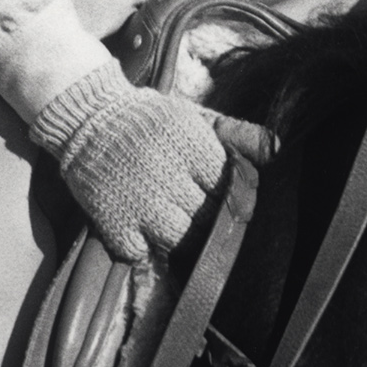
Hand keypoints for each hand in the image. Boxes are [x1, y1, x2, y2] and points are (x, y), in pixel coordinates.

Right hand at [31, 67, 228, 262]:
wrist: (90, 115)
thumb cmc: (150, 118)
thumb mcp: (195, 116)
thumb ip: (236, 133)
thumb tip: (275, 149)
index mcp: (190, 144)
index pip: (225, 187)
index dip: (228, 195)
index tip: (223, 197)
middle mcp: (166, 173)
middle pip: (206, 216)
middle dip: (209, 219)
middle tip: (202, 215)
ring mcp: (138, 199)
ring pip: (179, 238)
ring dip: (183, 236)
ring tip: (180, 225)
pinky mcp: (112, 218)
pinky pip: (140, 251)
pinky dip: (146, 248)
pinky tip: (146, 231)